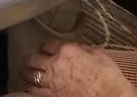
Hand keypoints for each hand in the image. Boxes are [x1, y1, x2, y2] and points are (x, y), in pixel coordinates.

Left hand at [6, 41, 136, 96]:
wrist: (110, 96)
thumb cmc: (109, 78)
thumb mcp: (100, 55)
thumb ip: (85, 50)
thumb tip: (79, 49)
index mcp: (67, 51)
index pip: (49, 45)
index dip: (46, 46)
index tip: (45, 48)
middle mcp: (55, 65)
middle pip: (34, 58)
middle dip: (31, 58)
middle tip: (29, 59)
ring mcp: (51, 82)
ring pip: (31, 75)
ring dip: (27, 72)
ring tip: (25, 72)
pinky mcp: (50, 96)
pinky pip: (33, 92)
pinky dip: (29, 90)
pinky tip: (27, 89)